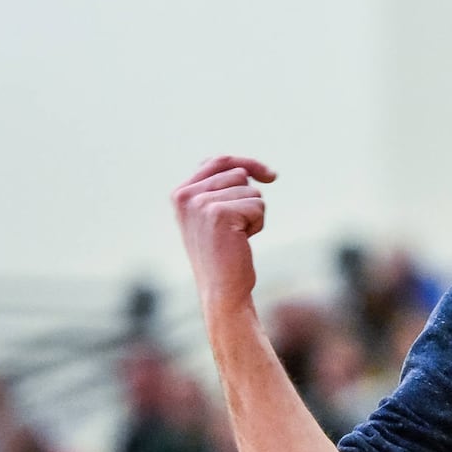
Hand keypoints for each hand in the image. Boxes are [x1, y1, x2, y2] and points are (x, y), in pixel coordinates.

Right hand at [170, 155, 277, 314]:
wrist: (222, 290)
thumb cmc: (223, 256)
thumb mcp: (213, 218)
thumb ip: (220, 191)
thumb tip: (249, 169)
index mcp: (180, 193)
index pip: (218, 161)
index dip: (248, 164)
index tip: (271, 176)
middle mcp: (186, 195)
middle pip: (239, 174)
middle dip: (249, 199)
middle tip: (238, 229)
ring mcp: (201, 203)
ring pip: (251, 191)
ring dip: (253, 214)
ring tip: (236, 237)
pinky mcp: (219, 213)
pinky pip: (257, 205)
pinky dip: (258, 223)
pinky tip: (242, 241)